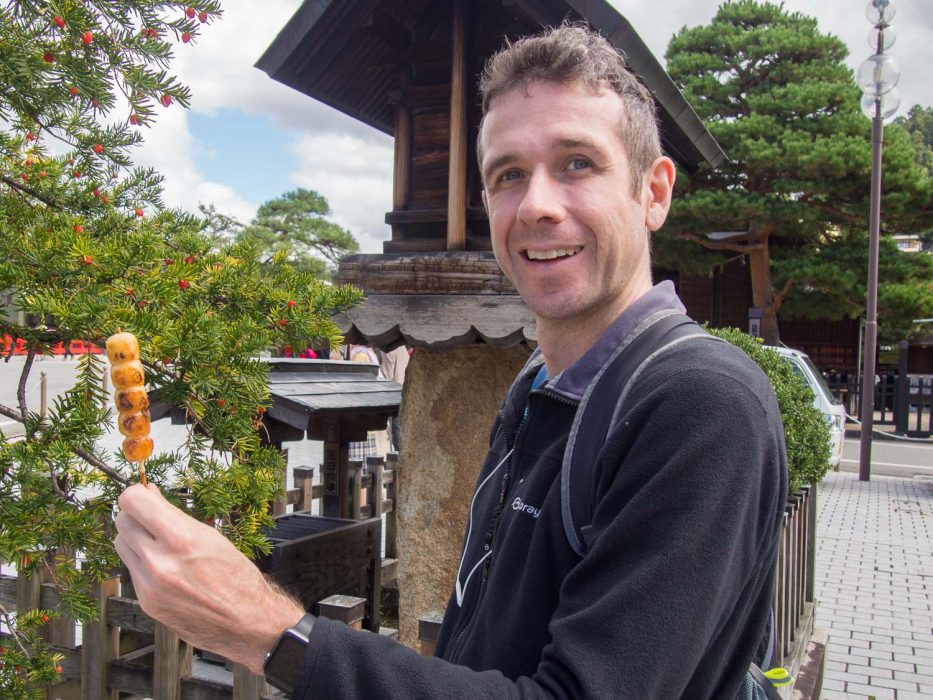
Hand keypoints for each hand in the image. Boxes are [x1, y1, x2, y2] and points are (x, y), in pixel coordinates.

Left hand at [114, 484, 304, 672]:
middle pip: (121, 521)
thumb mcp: (210, 536)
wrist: (245, 621)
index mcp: (181, 540)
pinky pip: (132, 569)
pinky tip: (166, 566)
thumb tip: (148, 494)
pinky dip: (143, 561)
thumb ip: (173, 515)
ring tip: (159, 542)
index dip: (136, 493)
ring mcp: (149, 585)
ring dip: (134, 537)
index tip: (144, 494)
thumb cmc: (236, 577)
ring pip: (120, 545)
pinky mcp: (146, 602)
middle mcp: (159, 563)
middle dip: (135, 514)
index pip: (133, 502)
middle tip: (152, 516)